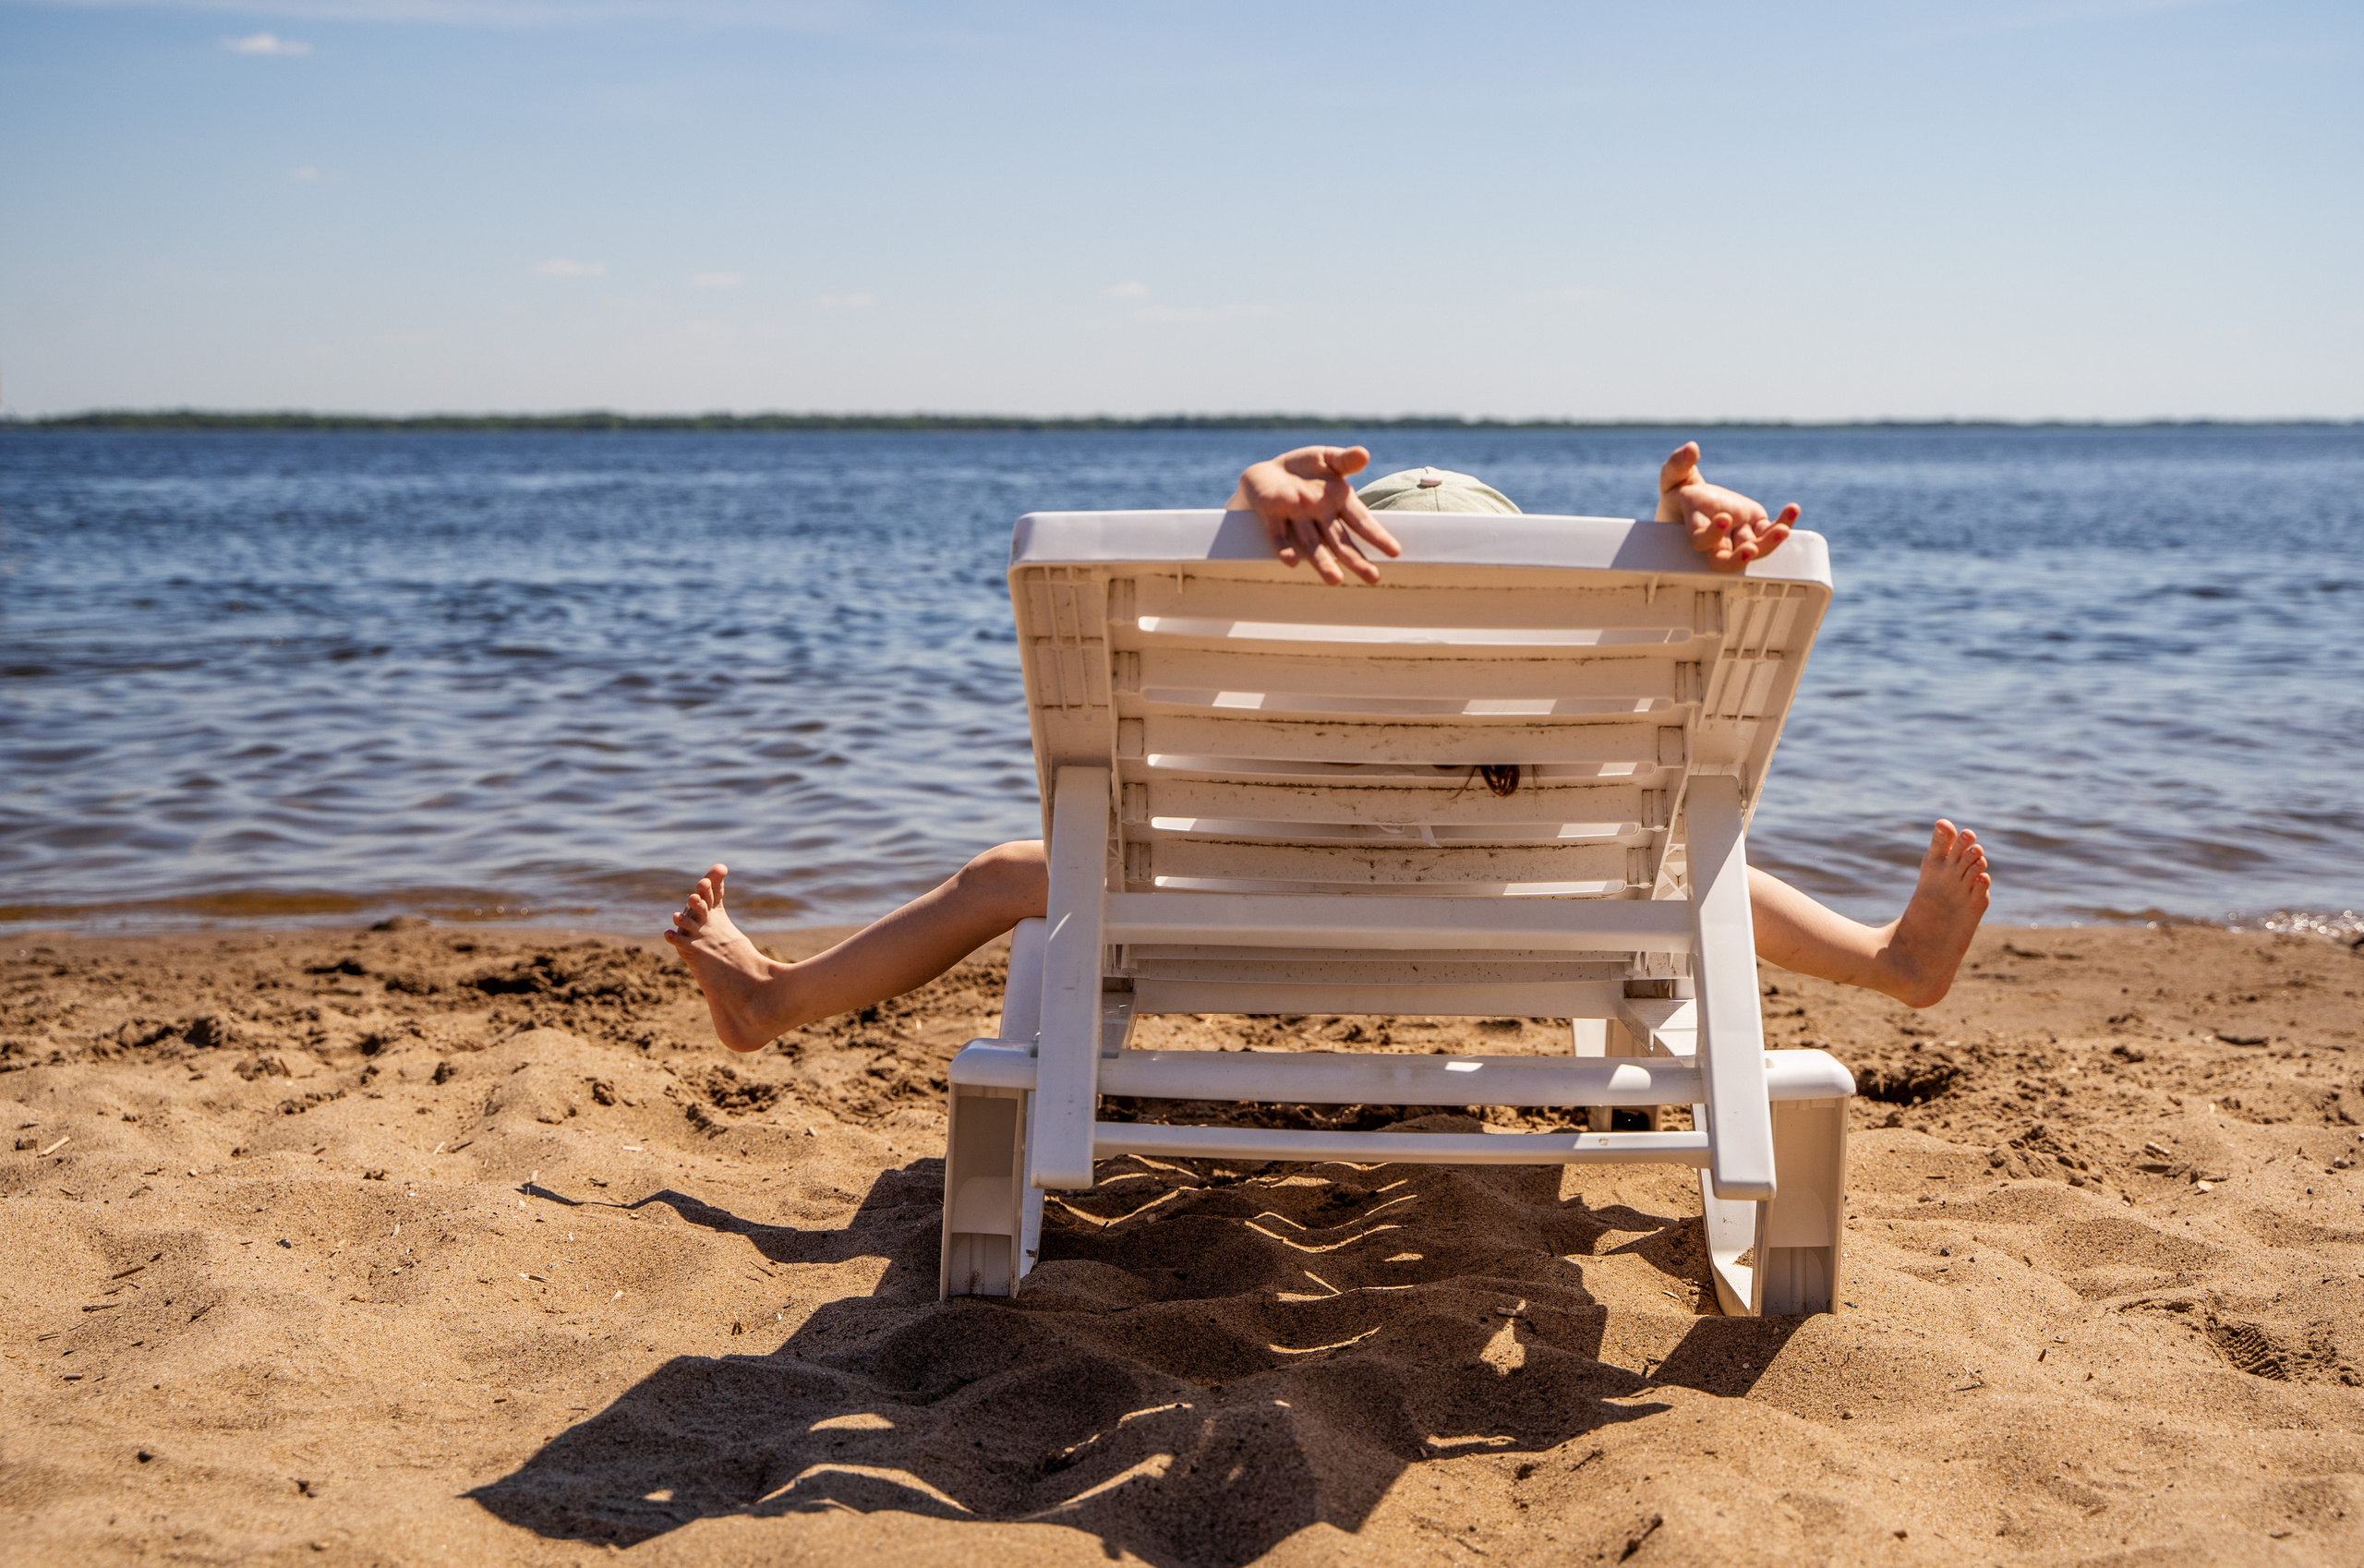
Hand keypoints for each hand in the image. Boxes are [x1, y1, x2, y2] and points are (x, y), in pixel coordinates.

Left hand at [1230, 445, 1401, 584]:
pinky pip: (1278, 534)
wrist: (1267, 473)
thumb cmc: (1304, 469)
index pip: (1360, 520)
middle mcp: (1319, 514)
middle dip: (1355, 558)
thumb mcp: (1327, 458)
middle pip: (1339, 539)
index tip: (1395, 552)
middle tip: (1372, 577)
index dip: (1376, 535)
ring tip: (1334, 579)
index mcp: (1337, 501)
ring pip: (1310, 543)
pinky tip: (1291, 562)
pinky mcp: (1272, 515)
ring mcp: (1296, 516)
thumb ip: (1345, 460)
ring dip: (1322, 562)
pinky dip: (1284, 548)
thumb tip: (1364, 454)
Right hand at [1656, 441, 1798, 572]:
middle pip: (1726, 560)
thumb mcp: (1673, 476)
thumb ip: (1677, 464)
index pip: (1700, 541)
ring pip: (1753, 549)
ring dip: (1768, 543)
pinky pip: (1769, 530)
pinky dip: (1783, 521)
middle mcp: (1716, 538)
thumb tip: (1692, 449)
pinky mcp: (1753, 526)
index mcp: (1694, 526)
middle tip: (1751, 550)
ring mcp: (1737, 535)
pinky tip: (1793, 509)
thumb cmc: (1678, 490)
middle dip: (1738, 559)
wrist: (1693, 503)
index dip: (1711, 536)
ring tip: (1783, 529)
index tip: (1724, 518)